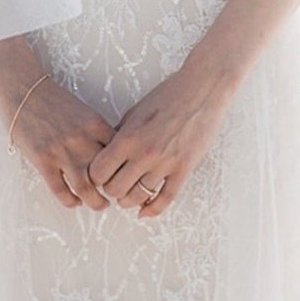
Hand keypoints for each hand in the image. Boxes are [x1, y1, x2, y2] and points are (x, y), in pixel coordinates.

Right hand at [0, 68, 115, 210]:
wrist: (23, 89)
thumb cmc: (54, 100)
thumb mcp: (83, 111)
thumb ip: (97, 131)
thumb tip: (113, 154)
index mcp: (95, 124)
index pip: (120, 152)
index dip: (125, 167)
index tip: (127, 176)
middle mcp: (82, 139)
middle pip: (107, 173)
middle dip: (115, 188)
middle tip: (117, 195)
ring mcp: (62, 151)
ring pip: (86, 188)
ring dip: (96, 202)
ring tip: (100, 205)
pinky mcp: (43, 161)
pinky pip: (60, 190)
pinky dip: (70, 201)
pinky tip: (74, 202)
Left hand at [88, 63, 232, 217]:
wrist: (203, 88)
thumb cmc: (169, 94)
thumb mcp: (136, 111)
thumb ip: (119, 134)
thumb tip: (106, 154)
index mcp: (128, 137)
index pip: (98, 172)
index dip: (96, 175)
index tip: (101, 174)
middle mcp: (144, 154)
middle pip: (114, 189)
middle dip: (111, 188)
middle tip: (115, 183)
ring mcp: (165, 164)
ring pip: (137, 198)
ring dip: (129, 200)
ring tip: (129, 195)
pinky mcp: (184, 169)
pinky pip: (165, 199)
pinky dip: (152, 210)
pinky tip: (144, 211)